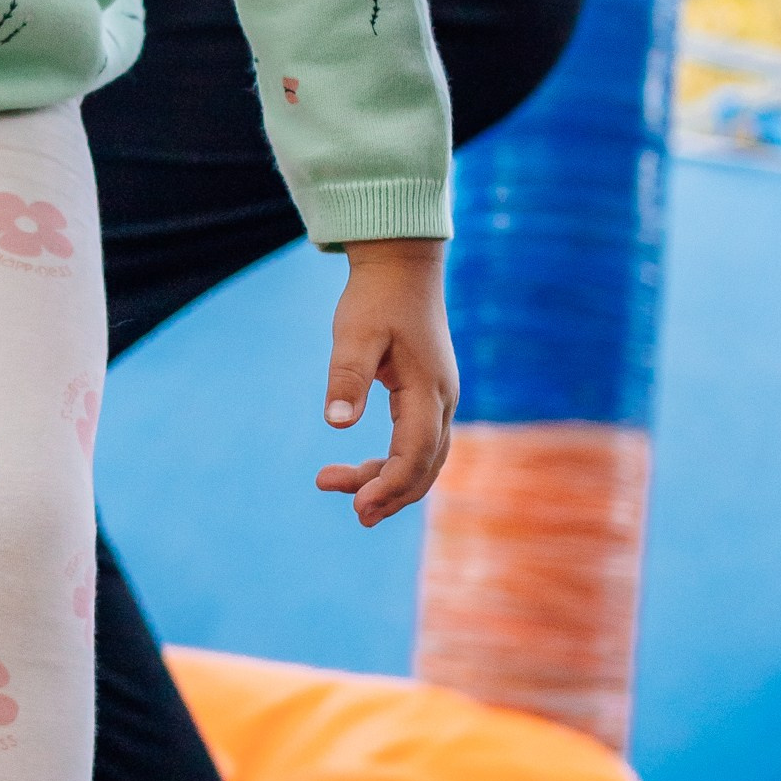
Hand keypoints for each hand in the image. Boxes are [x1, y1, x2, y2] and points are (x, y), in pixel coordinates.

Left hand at [317, 238, 454, 526]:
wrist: (401, 267)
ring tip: (342, 492)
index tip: (358, 506)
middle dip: (390, 493)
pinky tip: (364, 473)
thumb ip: (347, 377)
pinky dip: (394, 465)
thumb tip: (338, 423)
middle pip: (424, 466)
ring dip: (389, 482)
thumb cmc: (376, 298)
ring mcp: (439, 400)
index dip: (390, 485)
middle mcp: (442, 400)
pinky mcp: (427, 397)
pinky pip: (417, 444)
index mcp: (428, 389)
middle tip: (353, 513)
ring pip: (423, 459)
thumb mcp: (354, 334)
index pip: (416, 453)